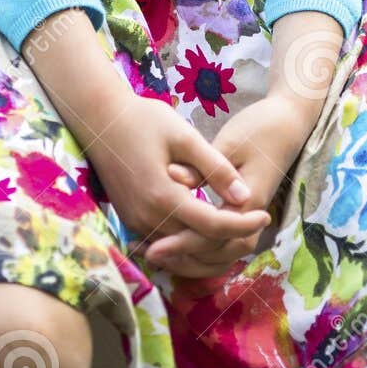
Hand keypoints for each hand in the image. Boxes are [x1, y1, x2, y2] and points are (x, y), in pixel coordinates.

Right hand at [81, 93, 271, 258]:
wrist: (100, 119)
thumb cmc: (144, 120)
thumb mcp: (184, 136)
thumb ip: (215, 167)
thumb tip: (245, 197)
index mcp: (163, 197)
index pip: (212, 226)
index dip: (243, 224)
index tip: (266, 216)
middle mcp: (148, 219)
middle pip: (198, 245)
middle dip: (230, 240)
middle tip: (258, 224)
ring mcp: (136, 222)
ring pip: (181, 248)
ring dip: (210, 244)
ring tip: (240, 229)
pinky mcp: (131, 220)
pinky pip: (166, 241)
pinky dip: (190, 240)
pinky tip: (209, 229)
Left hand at [142, 96, 314, 279]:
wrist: (287, 125)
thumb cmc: (259, 129)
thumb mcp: (229, 142)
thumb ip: (203, 166)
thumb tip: (171, 177)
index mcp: (247, 201)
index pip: (212, 234)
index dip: (182, 244)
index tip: (154, 248)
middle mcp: (250, 218)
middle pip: (219, 254)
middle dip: (185, 259)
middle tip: (151, 256)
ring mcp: (249, 218)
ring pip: (223, 255)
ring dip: (194, 260)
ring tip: (163, 257)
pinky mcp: (244, 214)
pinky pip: (225, 245)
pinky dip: (204, 253)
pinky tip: (181, 246)